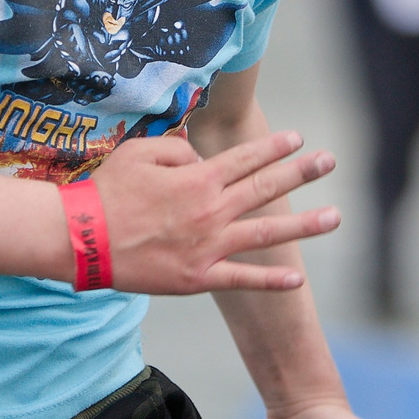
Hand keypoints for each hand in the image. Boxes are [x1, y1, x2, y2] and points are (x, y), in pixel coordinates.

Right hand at [86, 130, 337, 293]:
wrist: (83, 239)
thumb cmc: (107, 192)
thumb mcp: (139, 152)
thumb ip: (178, 148)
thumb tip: (202, 158)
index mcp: (198, 178)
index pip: (246, 158)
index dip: (274, 147)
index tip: (298, 138)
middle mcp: (211, 210)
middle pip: (266, 187)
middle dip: (301, 172)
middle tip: (329, 162)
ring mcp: (208, 246)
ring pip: (267, 232)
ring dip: (304, 224)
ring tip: (335, 217)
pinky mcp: (198, 277)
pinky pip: (243, 279)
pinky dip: (271, 280)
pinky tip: (298, 280)